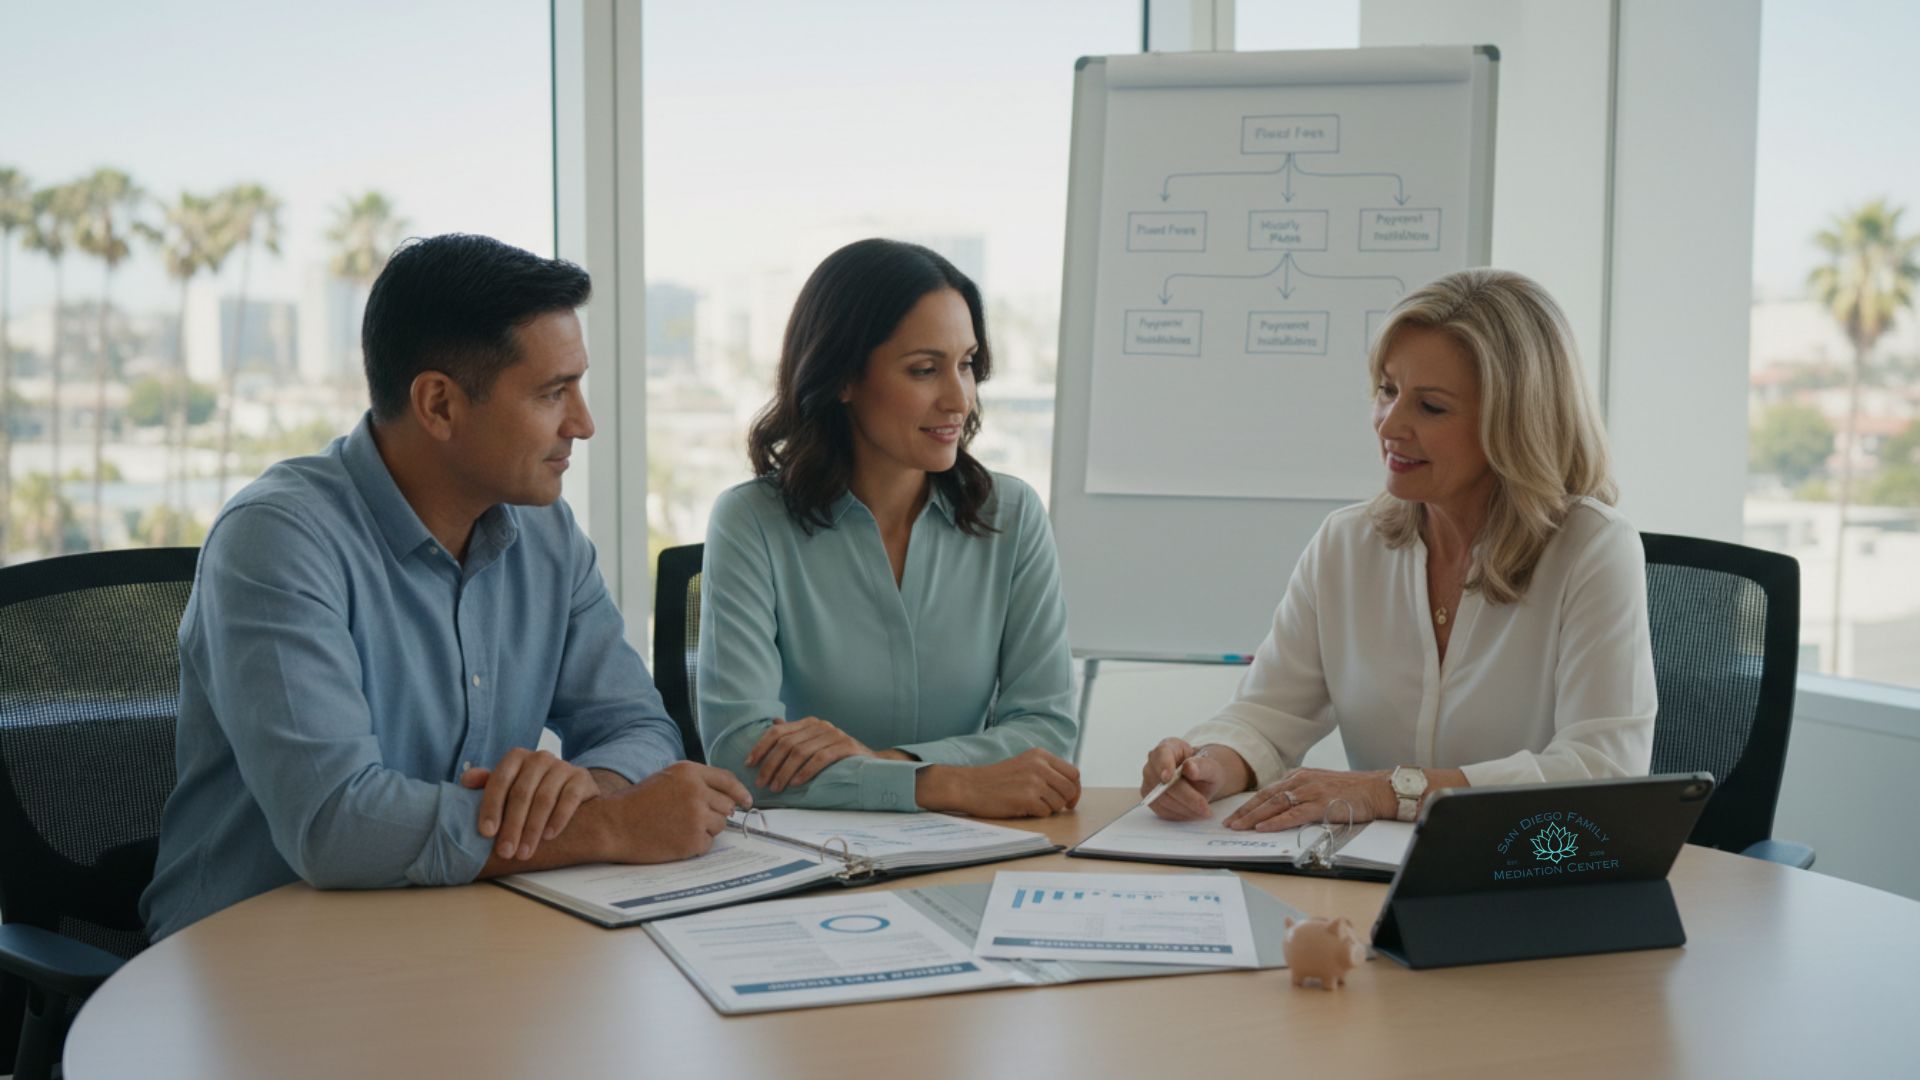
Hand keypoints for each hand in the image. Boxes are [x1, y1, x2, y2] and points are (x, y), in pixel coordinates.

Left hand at [462, 748, 599, 860]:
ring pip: (544, 798)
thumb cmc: (530, 789)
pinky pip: (569, 799)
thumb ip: (485, 783)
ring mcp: (562, 766)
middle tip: (506, 852)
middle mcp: (539, 757)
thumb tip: (466, 780)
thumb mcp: (507, 785)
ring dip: (533, 829)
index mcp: (516, 757)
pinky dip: (558, 819)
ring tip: (525, 852)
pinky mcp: (581, 778)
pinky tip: (549, 836)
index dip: (491, 807)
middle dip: (512, 826)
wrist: (570, 787)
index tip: (486, 833)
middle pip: (521, 793)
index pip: (500, 781)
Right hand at [591, 761, 754, 862]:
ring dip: (705, 829)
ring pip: (720, 825)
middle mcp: (697, 792)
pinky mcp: (692, 839)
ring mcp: (696, 817)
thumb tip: (729, 795)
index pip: (727, 780)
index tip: (746, 801)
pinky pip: (707, 844)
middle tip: (692, 818)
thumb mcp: (668, 779)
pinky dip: (695, 845)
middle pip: (727, 806)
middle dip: (715, 813)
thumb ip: (696, 782)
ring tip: (678, 827)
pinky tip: (675, 839)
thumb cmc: (638, 803)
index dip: (739, 792)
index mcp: (690, 772)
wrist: (614, 824)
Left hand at [746, 717, 874, 791]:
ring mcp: (834, 734)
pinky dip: (805, 771)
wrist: (871, 762)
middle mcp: (820, 725)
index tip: (749, 764)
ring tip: (776, 788)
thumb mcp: (814, 744)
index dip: (761, 747)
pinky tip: (796, 783)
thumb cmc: (838, 756)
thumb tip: (773, 724)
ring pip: (801, 752)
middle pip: (787, 743)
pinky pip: (820, 758)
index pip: (777, 732)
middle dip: (770, 765)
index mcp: (808, 723)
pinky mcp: (846, 746)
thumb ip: (795, 735)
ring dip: (784, 772)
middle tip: (762, 784)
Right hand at [918, 748, 1080, 817]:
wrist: (970, 785)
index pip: (1073, 773)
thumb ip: (1046, 771)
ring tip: (1031, 804)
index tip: (1070, 799)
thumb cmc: (996, 779)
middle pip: (1070, 788)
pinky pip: (1046, 813)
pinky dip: (1037, 814)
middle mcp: (1040, 766)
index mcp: (1040, 755)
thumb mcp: (1024, 764)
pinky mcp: (1027, 798)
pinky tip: (1022, 808)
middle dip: (1066, 801)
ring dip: (1049, 808)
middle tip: (1054, 807)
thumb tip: (1070, 789)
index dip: (1075, 789)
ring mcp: (1034, 782)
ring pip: (1059, 803)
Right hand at [1138, 739, 1249, 820]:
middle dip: (1185, 797)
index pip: (1161, 753)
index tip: (1168, 778)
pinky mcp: (1150, 797)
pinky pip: (1161, 810)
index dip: (1163, 765)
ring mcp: (1149, 780)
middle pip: (1161, 781)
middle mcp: (1154, 762)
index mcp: (1169, 747)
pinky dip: (1179, 814)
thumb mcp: (1211, 767)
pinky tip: (1192, 813)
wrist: (1200, 780)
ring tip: (1203, 811)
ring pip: (1161, 798)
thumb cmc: (1204, 770)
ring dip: (1184, 808)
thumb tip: (1189, 767)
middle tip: (1205, 808)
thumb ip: (1202, 766)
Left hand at [1222, 767, 1395, 832]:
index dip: (1248, 804)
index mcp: (1298, 776)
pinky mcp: (1320, 804)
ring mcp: (1310, 791)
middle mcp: (1300, 780)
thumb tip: (1281, 807)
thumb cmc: (1349, 791)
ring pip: (1274, 804)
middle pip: (1265, 797)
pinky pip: (1293, 814)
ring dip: (1254, 817)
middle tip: (1228, 823)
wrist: (1375, 789)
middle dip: (1245, 811)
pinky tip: (1263, 827)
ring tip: (1239, 827)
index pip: (1267, 791)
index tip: (1234, 815)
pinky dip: (1276, 821)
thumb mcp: (1319, 786)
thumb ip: (1300, 793)